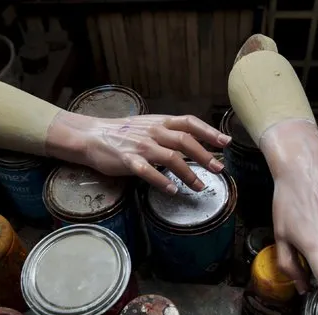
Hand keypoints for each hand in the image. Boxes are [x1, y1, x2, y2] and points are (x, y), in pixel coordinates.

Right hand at [46, 111, 230, 192]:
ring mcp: (141, 146)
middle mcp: (154, 132)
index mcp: (160, 122)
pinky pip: (147, 171)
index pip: (189, 122)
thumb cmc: (122, 133)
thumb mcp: (148, 126)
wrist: (91, 136)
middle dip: (204, 155)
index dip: (209, 131)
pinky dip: (161, 181)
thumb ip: (168, 134)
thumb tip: (193, 146)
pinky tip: (172, 190)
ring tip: (200, 186)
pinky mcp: (128, 160)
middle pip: (185, 141)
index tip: (226, 142)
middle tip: (218, 169)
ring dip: (188, 173)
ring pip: (170, 158)